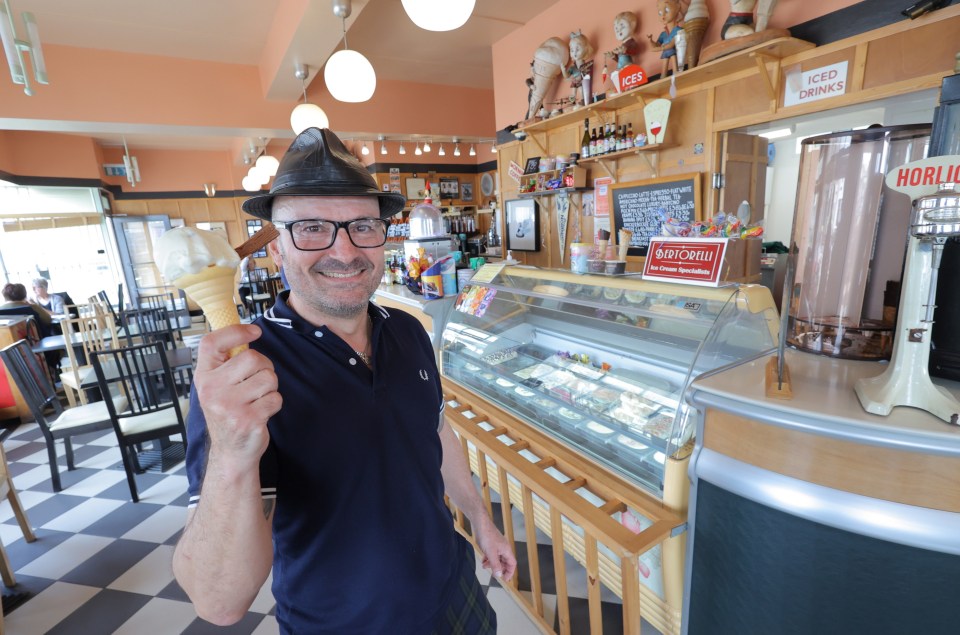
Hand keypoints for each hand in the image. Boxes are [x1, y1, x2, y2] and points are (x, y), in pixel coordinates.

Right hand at [194, 325, 280, 465]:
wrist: (230, 452)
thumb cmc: (228, 415)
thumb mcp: (218, 387)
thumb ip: (227, 364)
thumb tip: (248, 333)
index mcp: (203, 377)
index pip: (212, 343)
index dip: (236, 331)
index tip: (254, 331)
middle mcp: (212, 390)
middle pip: (253, 358)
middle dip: (264, 368)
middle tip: (256, 382)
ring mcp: (229, 406)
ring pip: (269, 378)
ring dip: (270, 388)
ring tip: (256, 400)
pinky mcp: (248, 419)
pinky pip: (275, 398)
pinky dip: (274, 404)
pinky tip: (260, 412)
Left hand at [474, 517, 516, 580]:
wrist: (480, 524)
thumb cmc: (487, 536)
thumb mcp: (491, 553)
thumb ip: (495, 564)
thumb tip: (499, 575)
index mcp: (506, 550)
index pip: (512, 564)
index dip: (510, 572)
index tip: (505, 579)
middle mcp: (503, 549)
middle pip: (505, 562)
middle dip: (499, 568)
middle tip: (493, 574)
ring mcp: (497, 547)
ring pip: (497, 559)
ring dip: (492, 564)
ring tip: (485, 566)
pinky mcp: (491, 545)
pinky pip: (492, 555)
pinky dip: (488, 559)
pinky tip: (483, 560)